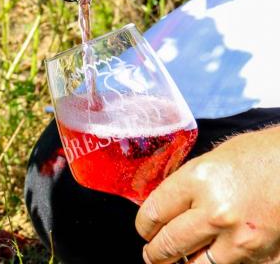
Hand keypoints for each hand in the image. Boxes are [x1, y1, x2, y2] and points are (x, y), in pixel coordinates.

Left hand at [135, 126, 279, 263]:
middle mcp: (215, 212)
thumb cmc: (258, 154)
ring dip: (185, 263)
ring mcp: (240, 239)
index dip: (144, 224)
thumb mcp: (212, 160)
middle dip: (155, 252)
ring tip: (176, 260)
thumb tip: (165, 204)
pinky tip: (212, 256)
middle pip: (169, 244)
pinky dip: (218, 263)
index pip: (154, 211)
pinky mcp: (263, 256)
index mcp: (197, 179)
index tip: (144, 228)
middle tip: (151, 254)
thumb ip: (188, 183)